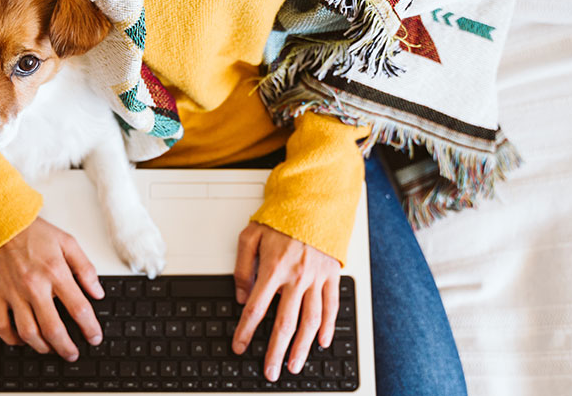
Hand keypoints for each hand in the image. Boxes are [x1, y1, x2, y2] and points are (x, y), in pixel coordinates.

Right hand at [0, 217, 104, 360]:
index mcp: (55, 272)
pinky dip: (13, 339)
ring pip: (28, 333)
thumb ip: (85, 268)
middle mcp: (34, 286)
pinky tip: (23, 340)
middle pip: (53, 328)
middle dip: (67, 347)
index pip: (78, 308)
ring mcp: (13, 294)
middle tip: (73, 353)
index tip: (94, 337)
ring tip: (52, 349)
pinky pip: (2, 327)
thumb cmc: (32, 232)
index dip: (90, 327)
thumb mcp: (67, 242)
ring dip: (42, 347)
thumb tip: (97, 292)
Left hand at [231, 222, 340, 381]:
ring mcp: (316, 278)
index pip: (256, 309)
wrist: (314, 200)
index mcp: (273, 268)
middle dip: (275, 351)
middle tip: (270, 371)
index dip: (245, 331)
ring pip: (310, 321)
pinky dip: (328, 327)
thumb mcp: (250, 236)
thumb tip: (243, 296)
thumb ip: (242, 267)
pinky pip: (332, 306)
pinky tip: (322, 343)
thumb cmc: (281, 217)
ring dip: (302, 347)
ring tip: (294, 365)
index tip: (239, 346)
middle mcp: (296, 277)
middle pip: (285, 323)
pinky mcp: (331, 276)